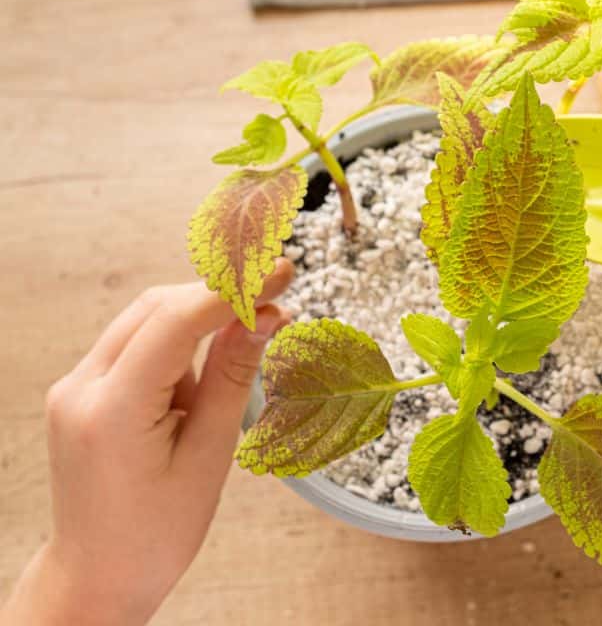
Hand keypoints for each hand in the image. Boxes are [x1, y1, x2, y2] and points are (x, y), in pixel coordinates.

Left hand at [1, 262, 293, 625]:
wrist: (98, 576)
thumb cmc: (156, 533)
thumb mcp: (209, 456)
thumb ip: (233, 377)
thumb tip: (264, 315)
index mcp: (111, 411)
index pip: (177, 321)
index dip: (235, 289)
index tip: (283, 270)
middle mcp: (80, 389)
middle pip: (157, 308)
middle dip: (218, 300)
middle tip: (277, 300)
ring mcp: (74, 387)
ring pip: (145, 321)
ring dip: (198, 325)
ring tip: (232, 374)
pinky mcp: (81, 392)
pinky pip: (135, 345)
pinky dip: (177, 348)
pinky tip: (200, 388)